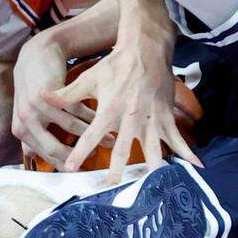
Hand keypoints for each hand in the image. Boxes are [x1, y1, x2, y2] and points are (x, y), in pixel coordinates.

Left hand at [11, 35, 96, 169]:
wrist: (37, 54)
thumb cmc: (35, 88)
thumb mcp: (27, 112)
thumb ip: (30, 135)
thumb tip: (30, 158)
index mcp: (21, 130)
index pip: (45, 155)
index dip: (65, 163)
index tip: (83, 170)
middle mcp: (25, 121)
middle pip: (54, 147)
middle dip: (78, 155)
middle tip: (96, 159)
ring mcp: (35, 107)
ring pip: (69, 126)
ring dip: (91, 133)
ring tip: (110, 138)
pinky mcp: (48, 93)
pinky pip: (74, 109)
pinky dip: (90, 115)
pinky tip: (104, 118)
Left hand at [44, 48, 200, 182]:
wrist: (146, 49)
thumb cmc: (115, 65)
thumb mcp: (89, 78)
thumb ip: (67, 94)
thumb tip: (41, 98)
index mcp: (110, 109)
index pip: (91, 135)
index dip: (79, 152)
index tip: (70, 169)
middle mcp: (131, 117)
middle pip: (124, 149)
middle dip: (117, 169)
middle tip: (111, 187)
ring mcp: (152, 118)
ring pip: (154, 149)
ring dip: (155, 169)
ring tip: (156, 189)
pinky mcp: (167, 117)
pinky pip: (178, 139)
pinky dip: (187, 154)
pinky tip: (196, 168)